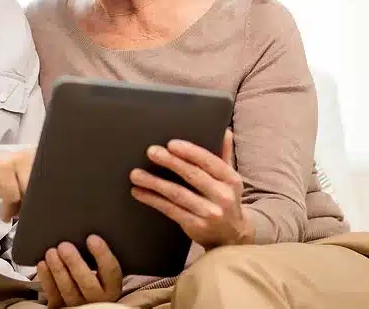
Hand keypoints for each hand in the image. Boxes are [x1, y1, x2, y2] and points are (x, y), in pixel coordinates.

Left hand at [36, 235, 121, 307]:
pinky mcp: (63, 308)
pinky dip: (47, 280)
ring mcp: (80, 305)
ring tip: (51, 252)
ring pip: (68, 290)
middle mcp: (97, 298)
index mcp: (111, 286)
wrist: (86, 300)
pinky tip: (42, 264)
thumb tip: (88, 231)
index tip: (91, 238)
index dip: (102, 255)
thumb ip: (98, 257)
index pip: (111, 271)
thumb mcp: (102, 270)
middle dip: (74, 263)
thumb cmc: (94, 277)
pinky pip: (53, 295)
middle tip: (64, 245)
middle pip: (87, 282)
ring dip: (58, 270)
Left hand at [129, 129, 252, 248]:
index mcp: (231, 179)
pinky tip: (139, 192)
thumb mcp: (229, 179)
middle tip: (151, 151)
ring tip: (136, 174)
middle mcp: (223, 196)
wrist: (232, 237)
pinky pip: (170, 209)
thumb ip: (224, 155)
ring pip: (178, 194)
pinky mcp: (195, 226)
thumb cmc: (225, 200)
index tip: (171, 144)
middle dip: (170, 162)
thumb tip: (224, 130)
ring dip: (154, 183)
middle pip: (193, 176)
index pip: (209, 161)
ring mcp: (209, 213)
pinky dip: (153, 200)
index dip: (190, 152)